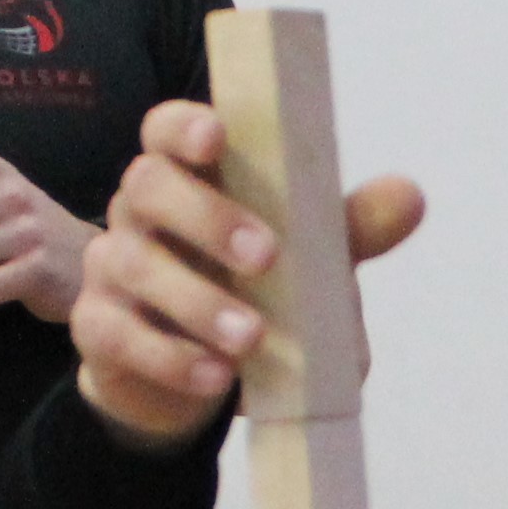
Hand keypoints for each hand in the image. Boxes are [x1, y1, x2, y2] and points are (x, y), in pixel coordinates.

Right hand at [70, 98, 427, 444]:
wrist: (201, 382)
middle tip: (265, 258)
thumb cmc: (254, 296)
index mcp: (187, 176)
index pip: (165, 128)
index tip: (219, 139)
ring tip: (251, 338)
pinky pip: (120, 335)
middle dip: (206, 217)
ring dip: (196, 301)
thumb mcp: (308, 263)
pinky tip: (215, 377)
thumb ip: (349, 229)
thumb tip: (410, 196)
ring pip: (133, 264)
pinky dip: (171, 358)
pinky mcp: (97, 329)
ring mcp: (110, 268)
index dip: (184, 126)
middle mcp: (138, 212)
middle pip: (147, 185)